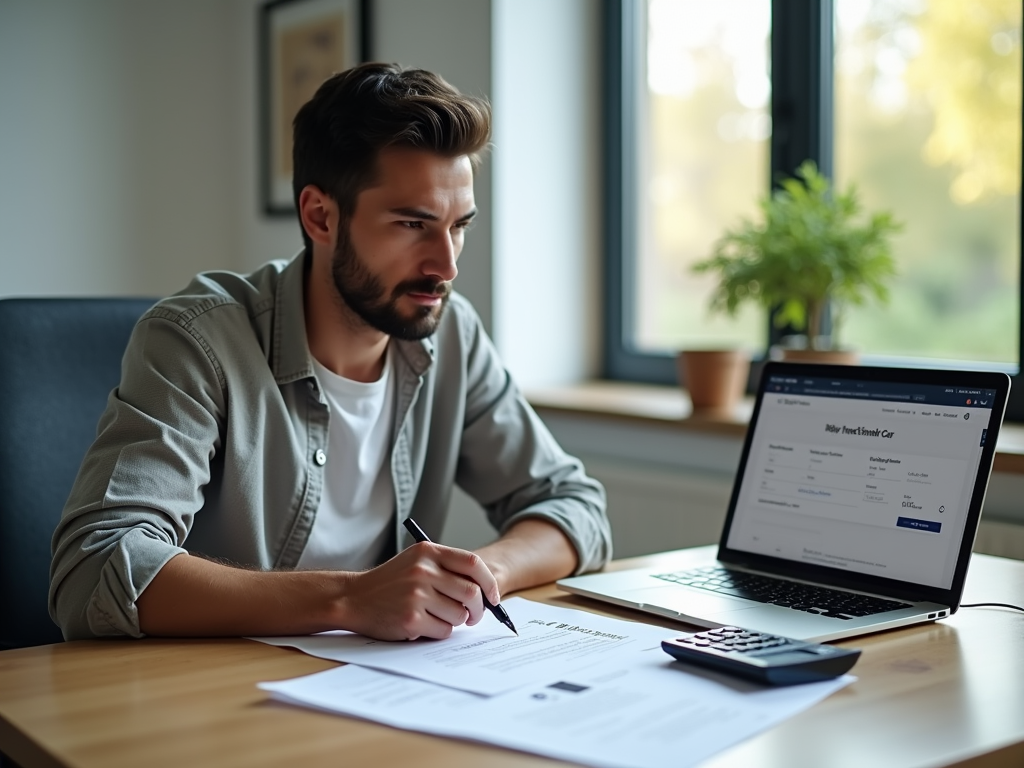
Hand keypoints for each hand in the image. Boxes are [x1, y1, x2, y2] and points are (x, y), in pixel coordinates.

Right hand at [337, 542, 500, 640]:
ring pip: (459, 614)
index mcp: (428, 552)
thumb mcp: (415, 561)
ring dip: (455, 621)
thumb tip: (484, 591)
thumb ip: (446, 568)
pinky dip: (439, 631)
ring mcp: (417, 595)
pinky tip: (423, 624)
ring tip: (437, 617)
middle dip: (478, 609)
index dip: (489, 582)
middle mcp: (423, 570)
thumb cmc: (389, 582)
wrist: (353, 598)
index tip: (493, 596)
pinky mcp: (411, 618)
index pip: (473, 563)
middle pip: (471, 592)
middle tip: (473, 616)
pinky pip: (443, 630)